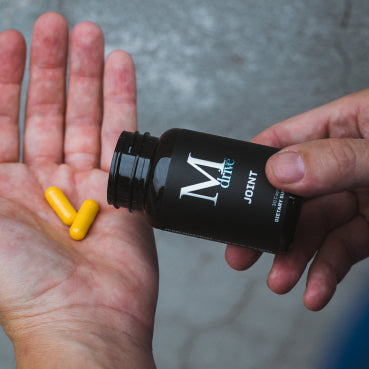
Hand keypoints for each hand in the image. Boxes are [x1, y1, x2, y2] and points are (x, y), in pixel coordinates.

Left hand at [0, 12, 157, 367]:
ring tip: (92, 38)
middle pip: (47, 109)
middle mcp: (44, 181)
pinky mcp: (122, 188)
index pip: (2, 118)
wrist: (87, 316)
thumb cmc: (23, 283)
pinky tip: (121, 70)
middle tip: (58, 26)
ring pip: (87, 116)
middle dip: (51, 66)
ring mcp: (86, 183)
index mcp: (3, 188)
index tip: (13, 39)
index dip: (5, 77)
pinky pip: (122, 135)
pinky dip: (122, 100)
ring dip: (89, 74)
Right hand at [226, 90, 368, 310]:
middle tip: (242, 251)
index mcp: (349, 123)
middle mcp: (349, 160)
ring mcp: (361, 195)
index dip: (256, 164)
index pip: (286, 139)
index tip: (232, 190)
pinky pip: (343, 250)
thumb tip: (282, 169)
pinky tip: (314, 290)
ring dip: (294, 258)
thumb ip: (339, 158)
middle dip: (267, 226)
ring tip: (279, 281)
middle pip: (293, 194)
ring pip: (315, 227)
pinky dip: (327, 272)